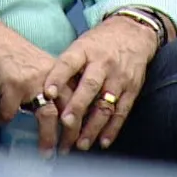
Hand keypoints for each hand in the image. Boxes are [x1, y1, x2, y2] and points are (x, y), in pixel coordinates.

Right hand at [0, 14, 71, 155]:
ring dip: (47, 137)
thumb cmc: (9, 50)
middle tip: (67, 150)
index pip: (78, 99)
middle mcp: (50, 76)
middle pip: (69, 109)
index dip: (82, 119)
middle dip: (71, 134)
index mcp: (58, 72)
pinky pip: (9, 112)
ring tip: (45, 152)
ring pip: (47, 116)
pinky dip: (1, 120)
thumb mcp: (35, 64)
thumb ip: (47, 83)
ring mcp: (32, 80)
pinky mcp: (12, 85)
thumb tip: (53, 110)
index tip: (81, 137)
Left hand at [43, 16, 159, 153]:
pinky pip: (122, 112)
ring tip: (80, 143)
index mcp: (84, 50)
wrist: (133, 33)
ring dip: (93, 126)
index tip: (46, 93)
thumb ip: (65, 67)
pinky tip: (103, 142)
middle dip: (77, 107)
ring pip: (105, 104)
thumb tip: (44, 91)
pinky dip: (113, 129)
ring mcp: (119, 78)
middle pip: (89, 87)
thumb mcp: (80, 45)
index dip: (57, 77)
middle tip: (65, 124)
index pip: (68, 63)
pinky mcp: (132, 90)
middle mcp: (102, 64)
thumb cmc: (98, 43)